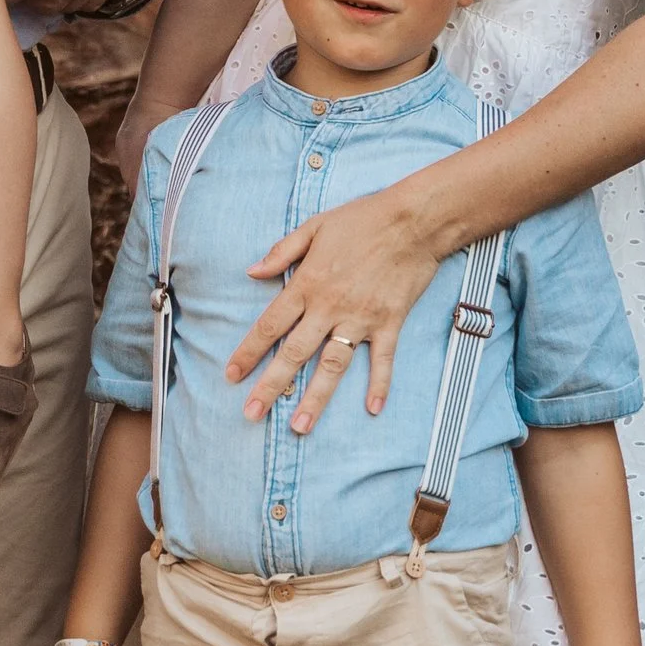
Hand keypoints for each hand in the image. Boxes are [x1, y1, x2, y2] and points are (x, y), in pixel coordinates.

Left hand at [226, 171, 446, 431]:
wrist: (413, 220)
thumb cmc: (362, 219)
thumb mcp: (314, 226)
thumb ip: (282, 251)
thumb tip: (251, 271)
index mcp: (308, 284)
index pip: (270, 325)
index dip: (249, 352)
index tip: (231, 375)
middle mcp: (330, 307)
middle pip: (295, 353)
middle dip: (271, 385)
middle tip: (252, 414)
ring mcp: (361, 318)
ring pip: (333, 364)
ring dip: (316, 397)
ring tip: (300, 426)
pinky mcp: (389, 322)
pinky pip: (383, 359)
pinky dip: (379, 384)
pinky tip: (373, 409)